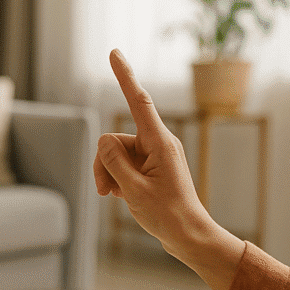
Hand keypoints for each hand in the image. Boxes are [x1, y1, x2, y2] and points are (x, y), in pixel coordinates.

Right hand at [95, 50, 211, 250]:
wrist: (187, 236)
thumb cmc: (166, 214)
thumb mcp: (132, 188)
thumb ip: (113, 161)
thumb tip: (103, 142)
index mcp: (159, 142)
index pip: (137, 101)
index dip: (124, 75)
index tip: (113, 53)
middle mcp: (157, 143)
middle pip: (114, 140)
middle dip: (102, 163)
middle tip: (106, 191)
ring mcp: (153, 156)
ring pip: (114, 155)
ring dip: (107, 175)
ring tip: (113, 197)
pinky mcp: (149, 168)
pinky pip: (122, 165)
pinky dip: (116, 180)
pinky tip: (120, 196)